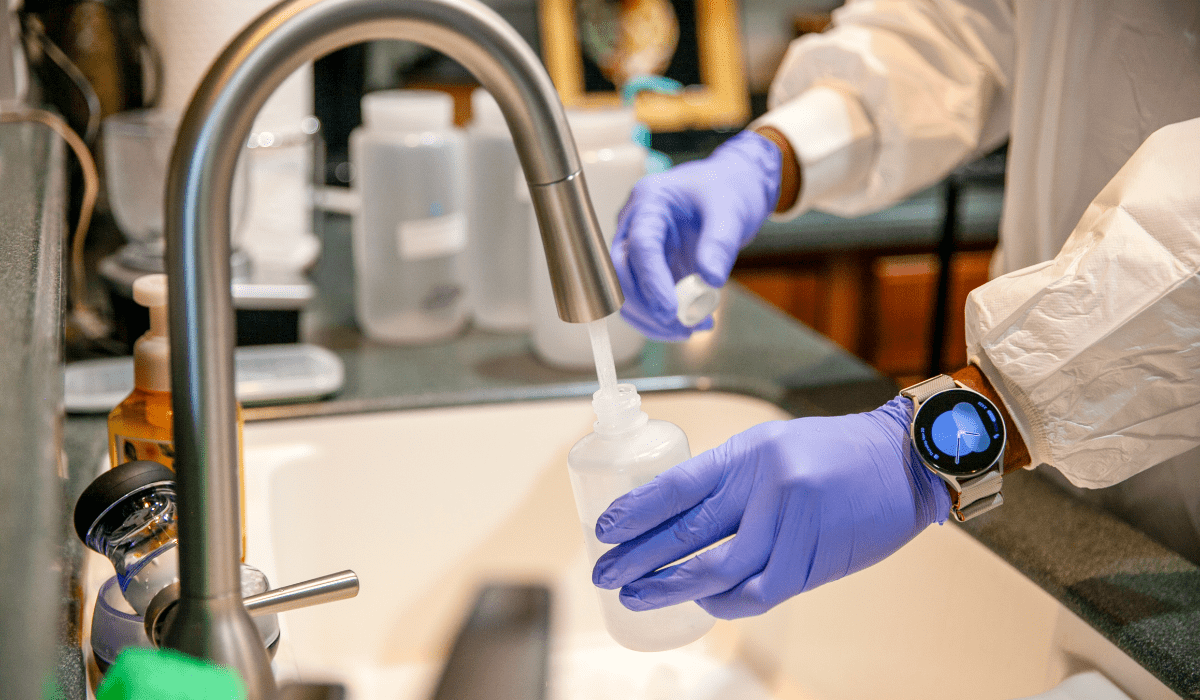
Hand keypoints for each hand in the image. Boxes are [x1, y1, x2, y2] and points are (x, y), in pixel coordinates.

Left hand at [591, 397, 950, 618]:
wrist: (902, 463)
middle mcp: (767, 488)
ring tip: (638, 596)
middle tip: (605, 574)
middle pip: (689, 533)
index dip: (637, 511)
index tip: (604, 529)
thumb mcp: (771, 447)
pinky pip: (760, 591)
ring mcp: (792, 526)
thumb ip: (728, 480)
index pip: (678, 486)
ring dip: (672, 588)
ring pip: (719, 570)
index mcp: (749, 454)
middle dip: (639, 557)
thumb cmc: (832, 452)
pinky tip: (703, 603)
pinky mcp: (814, 559)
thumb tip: (677, 522)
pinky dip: (726, 602)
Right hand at [611, 130, 781, 340]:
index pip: (640, 246)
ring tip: (692, 329)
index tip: (671, 312)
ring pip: (625, 291)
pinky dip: (660, 319)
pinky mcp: (648, 267)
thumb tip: (711, 281)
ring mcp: (637, 247)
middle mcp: (634, 224)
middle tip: (682, 328)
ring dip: (652, 319)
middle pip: (621, 272)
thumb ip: (720, 243)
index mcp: (649, 201)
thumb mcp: (731, 211)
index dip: (652, 281)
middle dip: (647, 306)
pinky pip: (642, 299)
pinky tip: (691, 324)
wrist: (731, 188)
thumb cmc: (728, 190)